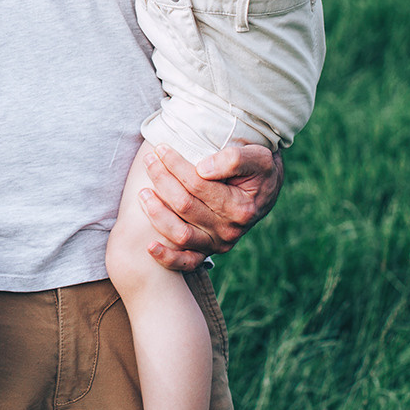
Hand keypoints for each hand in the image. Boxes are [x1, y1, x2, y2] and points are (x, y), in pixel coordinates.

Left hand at [139, 142, 283, 270]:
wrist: (267, 186)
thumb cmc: (259, 168)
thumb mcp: (257, 156)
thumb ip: (233, 159)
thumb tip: (202, 170)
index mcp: (241, 208)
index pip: (198, 184)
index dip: (176, 165)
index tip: (161, 148)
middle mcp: (229, 230)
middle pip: (184, 206)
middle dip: (162, 180)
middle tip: (149, 160)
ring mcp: (218, 244)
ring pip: (180, 234)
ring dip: (156, 213)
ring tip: (143, 192)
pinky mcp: (209, 251)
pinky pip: (187, 261)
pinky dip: (168, 258)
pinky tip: (150, 247)